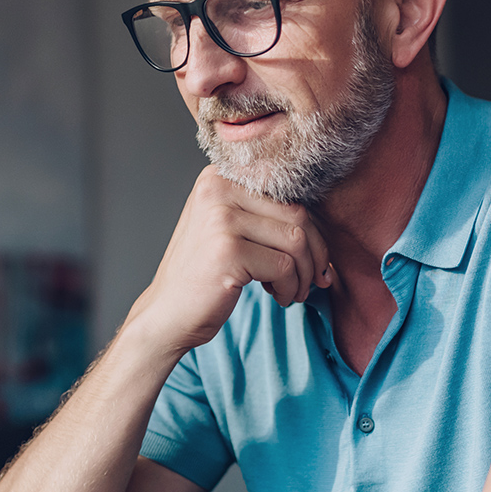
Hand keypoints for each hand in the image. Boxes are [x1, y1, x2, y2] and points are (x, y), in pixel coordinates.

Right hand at [125, 165, 331, 355]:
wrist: (166, 314)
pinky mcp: (228, 250)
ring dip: (304, 274)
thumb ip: (265, 213)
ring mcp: (221, 218)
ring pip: (297, 240)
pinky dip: (290, 288)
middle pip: (299, 215)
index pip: (289, 193)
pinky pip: (285, 267)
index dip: (312, 228)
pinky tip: (278, 298)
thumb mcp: (230, 229)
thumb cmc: (205, 275)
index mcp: (220, 177)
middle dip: (316, 253)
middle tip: (315, 280)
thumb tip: (324, 220)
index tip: (316, 259)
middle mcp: (218, 189)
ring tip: (292, 291)